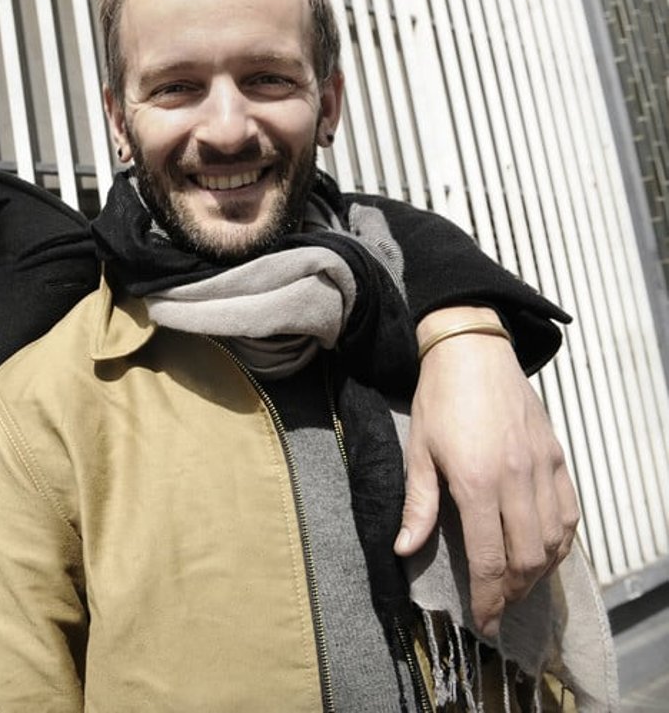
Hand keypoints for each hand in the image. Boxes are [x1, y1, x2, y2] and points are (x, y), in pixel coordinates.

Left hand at [394, 306, 579, 637]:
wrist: (472, 351)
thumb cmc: (438, 399)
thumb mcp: (418, 452)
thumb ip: (416, 506)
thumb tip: (405, 550)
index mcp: (477, 483)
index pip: (489, 559)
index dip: (488, 599)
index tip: (484, 623)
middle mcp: (517, 481)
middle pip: (528, 559)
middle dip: (514, 593)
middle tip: (498, 608)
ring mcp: (544, 469)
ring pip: (554, 541)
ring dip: (539, 573)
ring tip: (517, 587)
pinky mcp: (557, 458)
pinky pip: (569, 514)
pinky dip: (561, 543)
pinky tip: (546, 554)